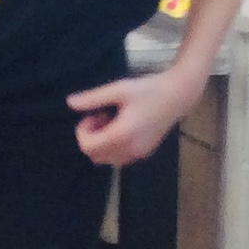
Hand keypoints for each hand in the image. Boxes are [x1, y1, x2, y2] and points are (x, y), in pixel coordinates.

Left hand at [67, 71, 197, 165]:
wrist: (179, 95)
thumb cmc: (149, 89)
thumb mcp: (118, 89)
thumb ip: (93, 98)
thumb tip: (69, 102)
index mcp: (122, 135)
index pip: (88, 147)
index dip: (82, 132)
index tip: (92, 115)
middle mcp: (130, 149)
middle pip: (95, 156)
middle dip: (91, 138)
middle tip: (101, 117)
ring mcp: (139, 154)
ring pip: (107, 159)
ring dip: (102, 143)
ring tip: (112, 122)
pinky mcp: (145, 153)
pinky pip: (120, 158)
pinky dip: (114, 147)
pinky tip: (123, 127)